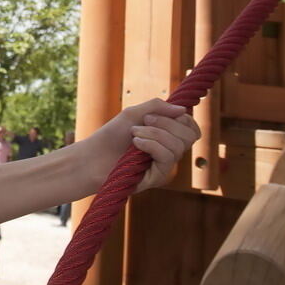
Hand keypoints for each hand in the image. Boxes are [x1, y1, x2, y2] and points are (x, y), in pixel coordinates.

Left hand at [82, 98, 200, 192]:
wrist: (92, 157)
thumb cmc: (112, 135)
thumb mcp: (134, 114)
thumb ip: (158, 107)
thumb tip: (183, 110)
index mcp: (168, 137)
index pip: (192, 129)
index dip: (181, 119)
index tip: (154, 114)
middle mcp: (170, 152)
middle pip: (190, 136)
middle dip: (166, 123)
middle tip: (143, 121)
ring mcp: (165, 166)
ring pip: (178, 146)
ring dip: (154, 133)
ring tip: (134, 134)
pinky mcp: (158, 177)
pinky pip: (167, 157)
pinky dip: (151, 144)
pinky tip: (135, 144)